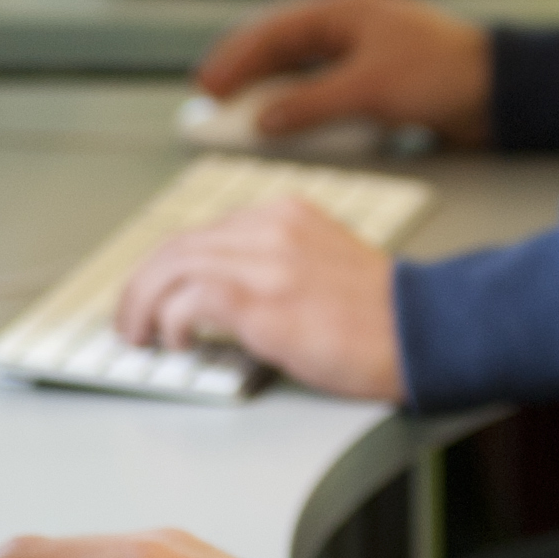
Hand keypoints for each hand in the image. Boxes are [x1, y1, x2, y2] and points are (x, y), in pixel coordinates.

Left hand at [110, 197, 404, 398]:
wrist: (426, 331)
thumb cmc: (384, 316)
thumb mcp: (324, 264)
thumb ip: (275, 265)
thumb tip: (222, 300)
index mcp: (284, 215)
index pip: (203, 231)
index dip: (168, 267)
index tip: (154, 293)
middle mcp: (269, 227)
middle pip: (176, 245)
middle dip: (142, 285)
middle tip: (132, 320)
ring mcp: (264, 260)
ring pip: (171, 267)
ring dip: (143, 305)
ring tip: (140, 336)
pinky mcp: (262, 300)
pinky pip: (190, 300)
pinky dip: (172, 322)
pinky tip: (178, 342)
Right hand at [193, 0, 492, 146]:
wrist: (499, 91)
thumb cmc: (442, 73)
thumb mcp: (369, 89)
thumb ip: (311, 103)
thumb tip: (264, 119)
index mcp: (344, 9)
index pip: (273, 31)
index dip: (235, 60)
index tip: (207, 89)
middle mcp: (348, 24)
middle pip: (280, 48)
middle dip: (244, 76)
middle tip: (210, 104)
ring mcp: (361, 51)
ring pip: (299, 70)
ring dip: (271, 93)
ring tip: (239, 118)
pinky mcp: (375, 79)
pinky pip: (323, 89)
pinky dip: (301, 107)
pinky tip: (285, 125)